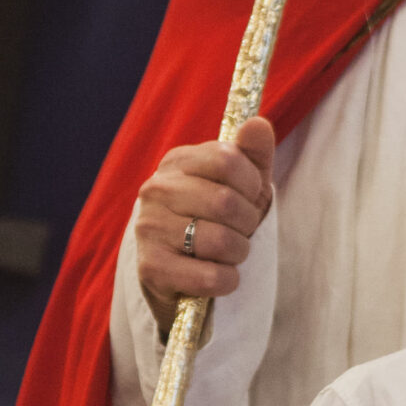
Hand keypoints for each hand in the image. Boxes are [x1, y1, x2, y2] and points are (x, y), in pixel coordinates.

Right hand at [134, 116, 275, 332]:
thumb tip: (258, 124)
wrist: (183, 271)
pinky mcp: (151, 268)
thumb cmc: (220, 220)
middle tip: (240, 231)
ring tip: (228, 253)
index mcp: (177, 161)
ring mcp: (148, 228)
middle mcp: (156, 189)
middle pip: (226, 202)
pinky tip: (220, 276)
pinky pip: (209, 276)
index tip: (248, 197)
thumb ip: (253, 153)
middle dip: (247, 223)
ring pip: (220, 240)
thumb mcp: (243, 183)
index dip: (251, 185)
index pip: (228, 160)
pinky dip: (227, 280)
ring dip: (238, 253)